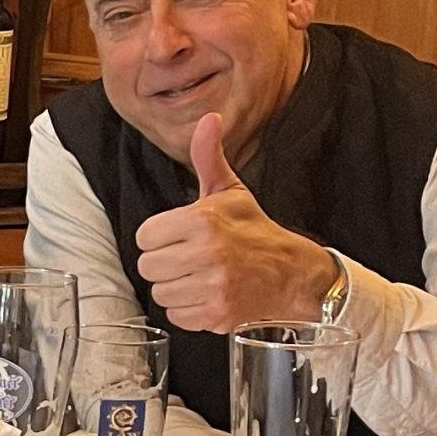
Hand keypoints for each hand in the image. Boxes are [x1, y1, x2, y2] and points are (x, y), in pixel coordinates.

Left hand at [133, 113, 338, 333]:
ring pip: (160, 293)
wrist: (292, 273)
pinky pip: (175, 316)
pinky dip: (187, 310)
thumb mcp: (229, 191)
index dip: (159, 237)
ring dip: (175, 287)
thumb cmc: (254, 230)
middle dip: (165, 263)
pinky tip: (207, 294)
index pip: (144, 236)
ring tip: (200, 276)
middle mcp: (207, 253)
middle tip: (189, 258)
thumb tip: (208, 119)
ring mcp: (213, 286)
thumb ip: (208, 157)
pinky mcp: (216, 314)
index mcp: (202, 220)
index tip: (179, 236)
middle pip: (148, 266)